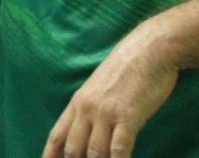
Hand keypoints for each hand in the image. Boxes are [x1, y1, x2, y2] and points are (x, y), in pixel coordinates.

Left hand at [42, 27, 176, 157]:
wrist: (148, 51)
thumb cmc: (127, 70)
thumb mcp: (99, 88)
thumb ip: (91, 109)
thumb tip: (90, 132)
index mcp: (77, 102)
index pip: (57, 135)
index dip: (50, 155)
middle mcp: (86, 109)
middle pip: (73, 149)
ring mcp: (105, 113)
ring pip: (94, 153)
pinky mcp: (127, 117)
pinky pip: (119, 149)